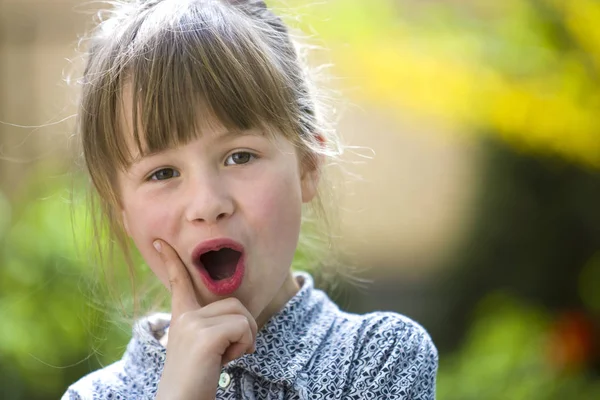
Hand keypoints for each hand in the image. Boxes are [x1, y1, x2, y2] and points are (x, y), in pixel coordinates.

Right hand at [153, 240, 256, 399]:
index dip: (171, 261)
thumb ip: (212, 327)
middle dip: (243, 329)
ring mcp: (193, 324)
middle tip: (226, 353)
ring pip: (243, 316)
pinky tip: (226, 361)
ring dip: (245, 339)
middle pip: (235, 304)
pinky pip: (244, 328)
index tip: (160, 242)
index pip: (179, 282)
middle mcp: (185, 316)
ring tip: (225, 358)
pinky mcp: (204, 336)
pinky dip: (245, 346)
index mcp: (182, 317)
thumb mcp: (202, 347)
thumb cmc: (197, 380)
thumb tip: (241, 319)